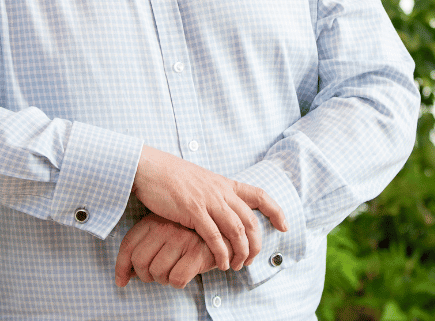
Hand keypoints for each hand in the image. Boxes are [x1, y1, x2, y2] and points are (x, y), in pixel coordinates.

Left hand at [115, 213, 215, 288]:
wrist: (222, 229)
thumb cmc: (188, 235)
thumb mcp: (163, 231)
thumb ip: (145, 246)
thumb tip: (125, 274)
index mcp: (154, 219)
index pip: (128, 244)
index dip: (121, 267)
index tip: (121, 281)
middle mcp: (165, 226)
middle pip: (139, 261)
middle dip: (145, 276)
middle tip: (156, 276)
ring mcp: (181, 238)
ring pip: (157, 272)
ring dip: (163, 280)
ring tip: (173, 271)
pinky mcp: (196, 252)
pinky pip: (176, 279)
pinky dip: (178, 283)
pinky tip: (186, 274)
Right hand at [131, 145, 287, 271]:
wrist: (150, 167)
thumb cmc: (171, 176)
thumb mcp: (200, 180)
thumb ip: (214, 194)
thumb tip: (223, 209)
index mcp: (224, 183)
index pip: (259, 195)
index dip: (276, 211)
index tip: (284, 226)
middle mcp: (220, 191)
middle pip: (250, 221)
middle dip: (256, 244)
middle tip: (251, 260)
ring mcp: (208, 200)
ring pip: (236, 231)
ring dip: (240, 252)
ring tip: (236, 266)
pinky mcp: (192, 210)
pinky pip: (213, 236)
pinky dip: (221, 253)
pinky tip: (222, 264)